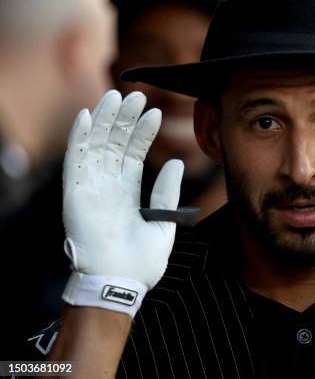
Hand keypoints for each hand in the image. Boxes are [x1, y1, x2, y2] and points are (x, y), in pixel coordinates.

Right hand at [62, 90, 183, 313]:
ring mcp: (91, 188)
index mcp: (126, 191)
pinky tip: (86, 115)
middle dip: (124, 119)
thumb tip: (175, 161)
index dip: (142, 133)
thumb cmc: (142, 261)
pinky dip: (79, 137)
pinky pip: (75, 160)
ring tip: (118, 96)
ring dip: (104, 120)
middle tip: (136, 96)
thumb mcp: (163, 221)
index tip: (155, 113)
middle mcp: (107, 186)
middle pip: (114, 144)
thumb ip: (167, 191)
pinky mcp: (75, 193)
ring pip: (96, 145)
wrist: (122, 282)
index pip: (133, 153)